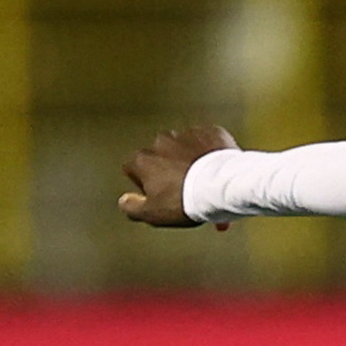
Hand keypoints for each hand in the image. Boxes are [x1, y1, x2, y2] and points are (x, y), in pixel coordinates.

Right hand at [119, 124, 238, 227]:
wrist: (222, 187)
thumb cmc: (186, 201)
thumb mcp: (153, 214)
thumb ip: (132, 207)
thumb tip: (123, 201)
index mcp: (143, 159)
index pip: (133, 168)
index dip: (144, 184)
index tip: (159, 195)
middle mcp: (162, 141)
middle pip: (160, 156)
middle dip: (170, 170)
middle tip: (186, 190)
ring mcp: (187, 134)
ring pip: (185, 148)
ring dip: (191, 160)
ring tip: (204, 182)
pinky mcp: (211, 132)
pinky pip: (208, 142)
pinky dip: (211, 152)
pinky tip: (218, 170)